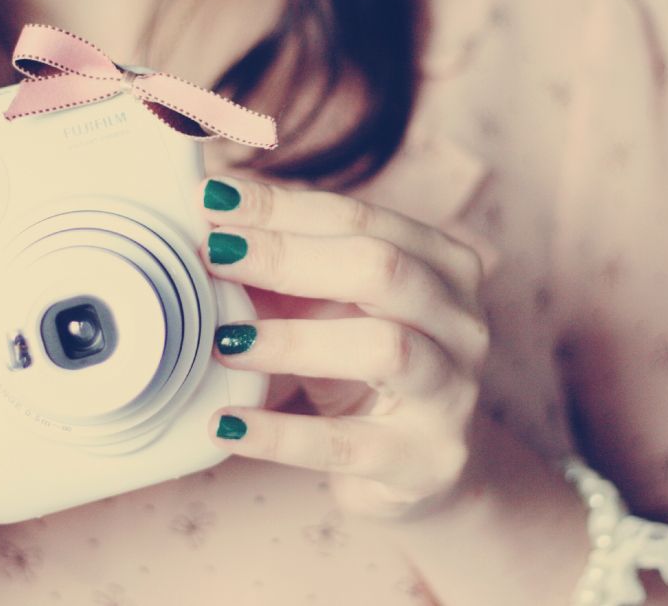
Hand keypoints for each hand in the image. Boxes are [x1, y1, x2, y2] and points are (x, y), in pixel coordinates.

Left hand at [198, 177, 489, 517]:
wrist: (415, 465)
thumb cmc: (362, 367)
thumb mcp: (329, 305)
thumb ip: (282, 263)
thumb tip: (205, 214)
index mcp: (443, 265)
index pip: (361, 219)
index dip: (282, 208)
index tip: (212, 201)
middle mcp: (462, 322)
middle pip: (383, 268)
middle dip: (288, 256)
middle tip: (213, 255)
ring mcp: (451, 393)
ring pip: (385, 349)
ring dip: (293, 340)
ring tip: (223, 341)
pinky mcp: (424, 459)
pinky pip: (346, 444)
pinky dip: (279, 435)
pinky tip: (226, 425)